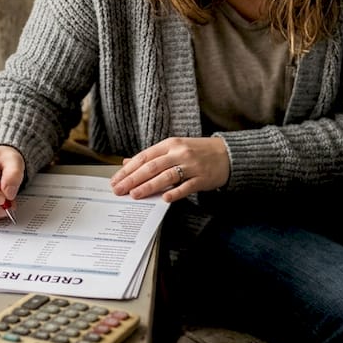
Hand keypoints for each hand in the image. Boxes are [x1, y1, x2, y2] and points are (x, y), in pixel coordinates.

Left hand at [110, 136, 228, 202]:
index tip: (116, 180)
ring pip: (166, 176)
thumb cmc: (197, 152)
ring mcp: (191, 166)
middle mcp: (179, 153)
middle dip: (133, 179)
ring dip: (149, 186)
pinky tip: (164, 198)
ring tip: (135, 195)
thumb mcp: (173, 148)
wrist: (227, 154)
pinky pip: (186, 186)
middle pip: (152, 167)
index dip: (128, 169)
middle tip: (119, 190)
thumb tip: (127, 162)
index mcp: (170, 144)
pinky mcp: (202, 178)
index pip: (144, 157)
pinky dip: (175, 192)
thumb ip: (152, 156)